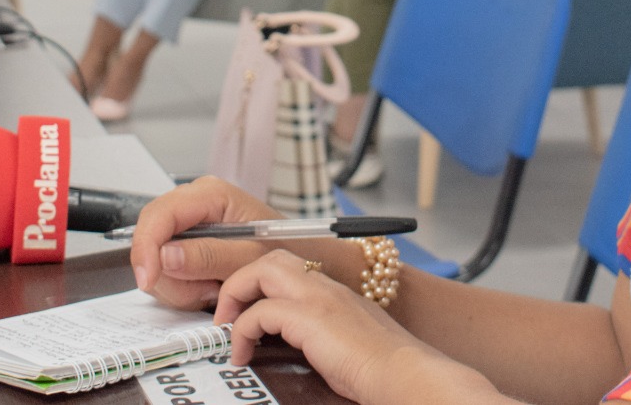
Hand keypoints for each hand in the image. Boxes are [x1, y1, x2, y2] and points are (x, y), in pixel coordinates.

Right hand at [128, 176, 280, 309]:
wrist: (299, 257)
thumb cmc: (282, 249)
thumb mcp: (249, 257)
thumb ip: (208, 256)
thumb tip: (165, 255)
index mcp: (210, 194)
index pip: (158, 215)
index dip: (146, 248)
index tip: (149, 280)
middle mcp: (193, 203)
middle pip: (151, 239)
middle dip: (172, 275)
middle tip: (206, 290)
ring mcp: (188, 224)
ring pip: (155, 262)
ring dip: (182, 286)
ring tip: (215, 288)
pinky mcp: (185, 245)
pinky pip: (166, 272)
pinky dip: (185, 289)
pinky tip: (209, 287)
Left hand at [215, 250, 492, 404]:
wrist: (405, 373)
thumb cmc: (382, 368)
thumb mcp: (347, 343)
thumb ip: (321, 336)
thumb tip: (295, 350)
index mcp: (333, 291)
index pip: (288, 268)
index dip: (258, 283)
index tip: (243, 309)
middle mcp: (325, 286)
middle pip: (270, 257)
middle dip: (240, 281)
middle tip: (226, 314)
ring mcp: (318, 298)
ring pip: (262, 270)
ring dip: (236, 296)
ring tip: (227, 328)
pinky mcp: (311, 318)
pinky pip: (261, 311)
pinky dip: (242, 330)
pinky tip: (243, 354)